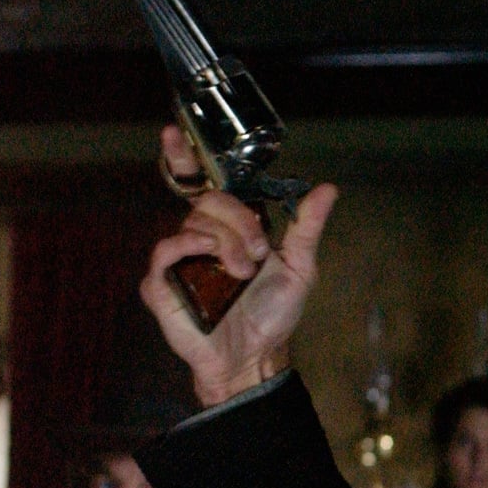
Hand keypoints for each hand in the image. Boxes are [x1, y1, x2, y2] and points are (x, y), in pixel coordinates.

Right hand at [140, 125, 338, 405]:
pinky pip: (167, 248)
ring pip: (195, 222)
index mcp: (230, 227)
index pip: (204, 183)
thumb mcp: (299, 267)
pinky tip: (207, 256)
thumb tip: (327, 188)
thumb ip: (306, 226)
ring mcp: (179, 258)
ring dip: (226, 243)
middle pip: (211, 200)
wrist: (256, 356)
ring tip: (241, 273)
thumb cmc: (272, 314)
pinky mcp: (161, 282)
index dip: (186, 155)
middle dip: (241, 223)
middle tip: (257, 253)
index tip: (175, 130)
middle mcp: (201, 236)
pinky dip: (189, 246)